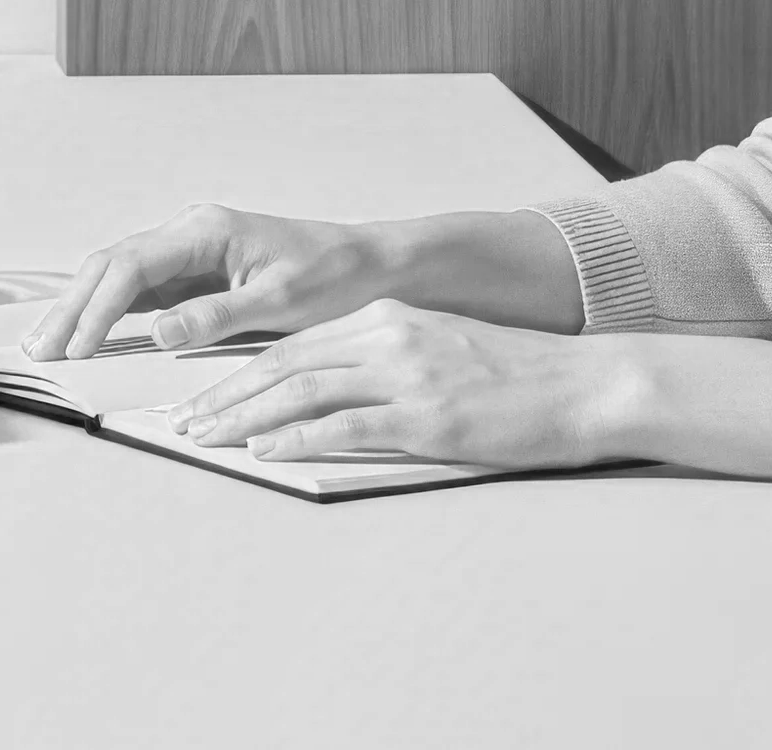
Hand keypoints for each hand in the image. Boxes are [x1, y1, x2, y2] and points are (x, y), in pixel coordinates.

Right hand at [23, 204, 391, 359]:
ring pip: (115, 275)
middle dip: (70, 307)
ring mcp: (186, 251)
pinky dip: (106, 311)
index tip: (78, 348)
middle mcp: (187, 233)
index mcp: (204, 231)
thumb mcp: (281, 302)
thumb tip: (155, 332)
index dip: (97, 309)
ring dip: (80, 308)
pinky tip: (85, 334)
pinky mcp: (192, 272)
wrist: (369, 265)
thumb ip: (215, 316)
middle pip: (109, 266)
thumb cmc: (334, 277)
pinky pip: (136, 289)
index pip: (131, 268)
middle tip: (37, 348)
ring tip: (46, 343)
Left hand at [163, 299, 635, 468]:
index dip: (238, 372)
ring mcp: (406, 375)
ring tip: (206, 438)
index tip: (201, 396)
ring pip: (302, 392)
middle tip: (183, 421)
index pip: (291, 345)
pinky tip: (266, 452)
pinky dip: (297, 439)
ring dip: (244, 417)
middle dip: (224, 394)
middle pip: (282, 365)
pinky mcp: (428, 415)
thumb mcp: (437, 347)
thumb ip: (383, 360)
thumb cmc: (517, 376)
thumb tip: (331, 392)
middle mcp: (385, 337)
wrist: (588, 384)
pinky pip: (346, 426)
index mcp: (382, 318)